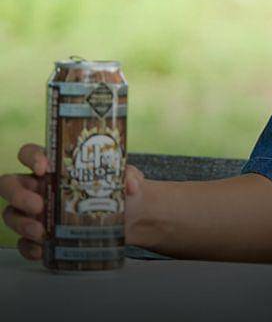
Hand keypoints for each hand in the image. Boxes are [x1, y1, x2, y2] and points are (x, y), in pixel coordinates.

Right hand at [0, 142, 145, 260]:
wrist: (128, 218)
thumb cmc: (120, 189)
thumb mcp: (127, 177)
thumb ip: (129, 175)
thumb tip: (130, 184)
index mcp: (56, 165)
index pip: (29, 153)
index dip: (31, 157)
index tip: (45, 167)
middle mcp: (39, 186)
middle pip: (9, 183)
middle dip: (17, 194)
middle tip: (38, 205)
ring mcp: (35, 212)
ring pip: (10, 213)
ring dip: (21, 223)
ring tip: (42, 231)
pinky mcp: (38, 236)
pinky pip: (22, 242)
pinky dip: (28, 247)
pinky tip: (42, 249)